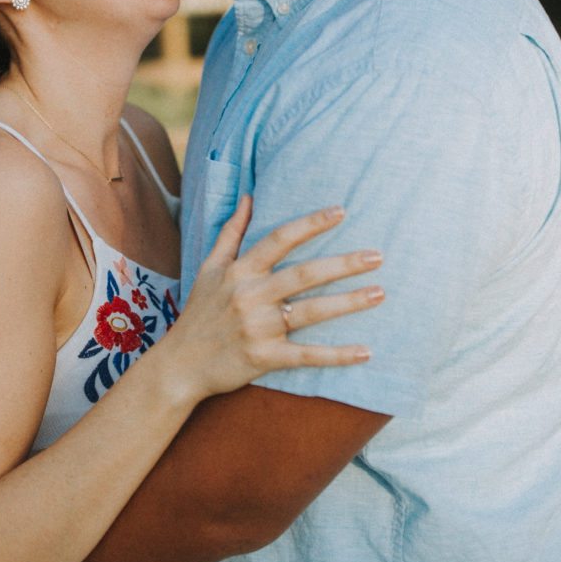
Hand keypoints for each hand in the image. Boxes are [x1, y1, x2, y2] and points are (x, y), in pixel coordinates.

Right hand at [168, 197, 382, 401]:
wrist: (180, 365)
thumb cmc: (199, 312)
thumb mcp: (209, 267)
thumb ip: (231, 232)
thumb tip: (249, 196)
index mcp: (239, 271)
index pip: (280, 239)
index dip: (311, 224)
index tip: (341, 211)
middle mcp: (250, 296)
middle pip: (304, 274)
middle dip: (343, 264)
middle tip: (378, 255)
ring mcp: (258, 328)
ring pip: (311, 312)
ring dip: (348, 303)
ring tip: (380, 293)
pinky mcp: (264, 358)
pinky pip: (307, 355)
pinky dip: (337, 355)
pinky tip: (365, 352)